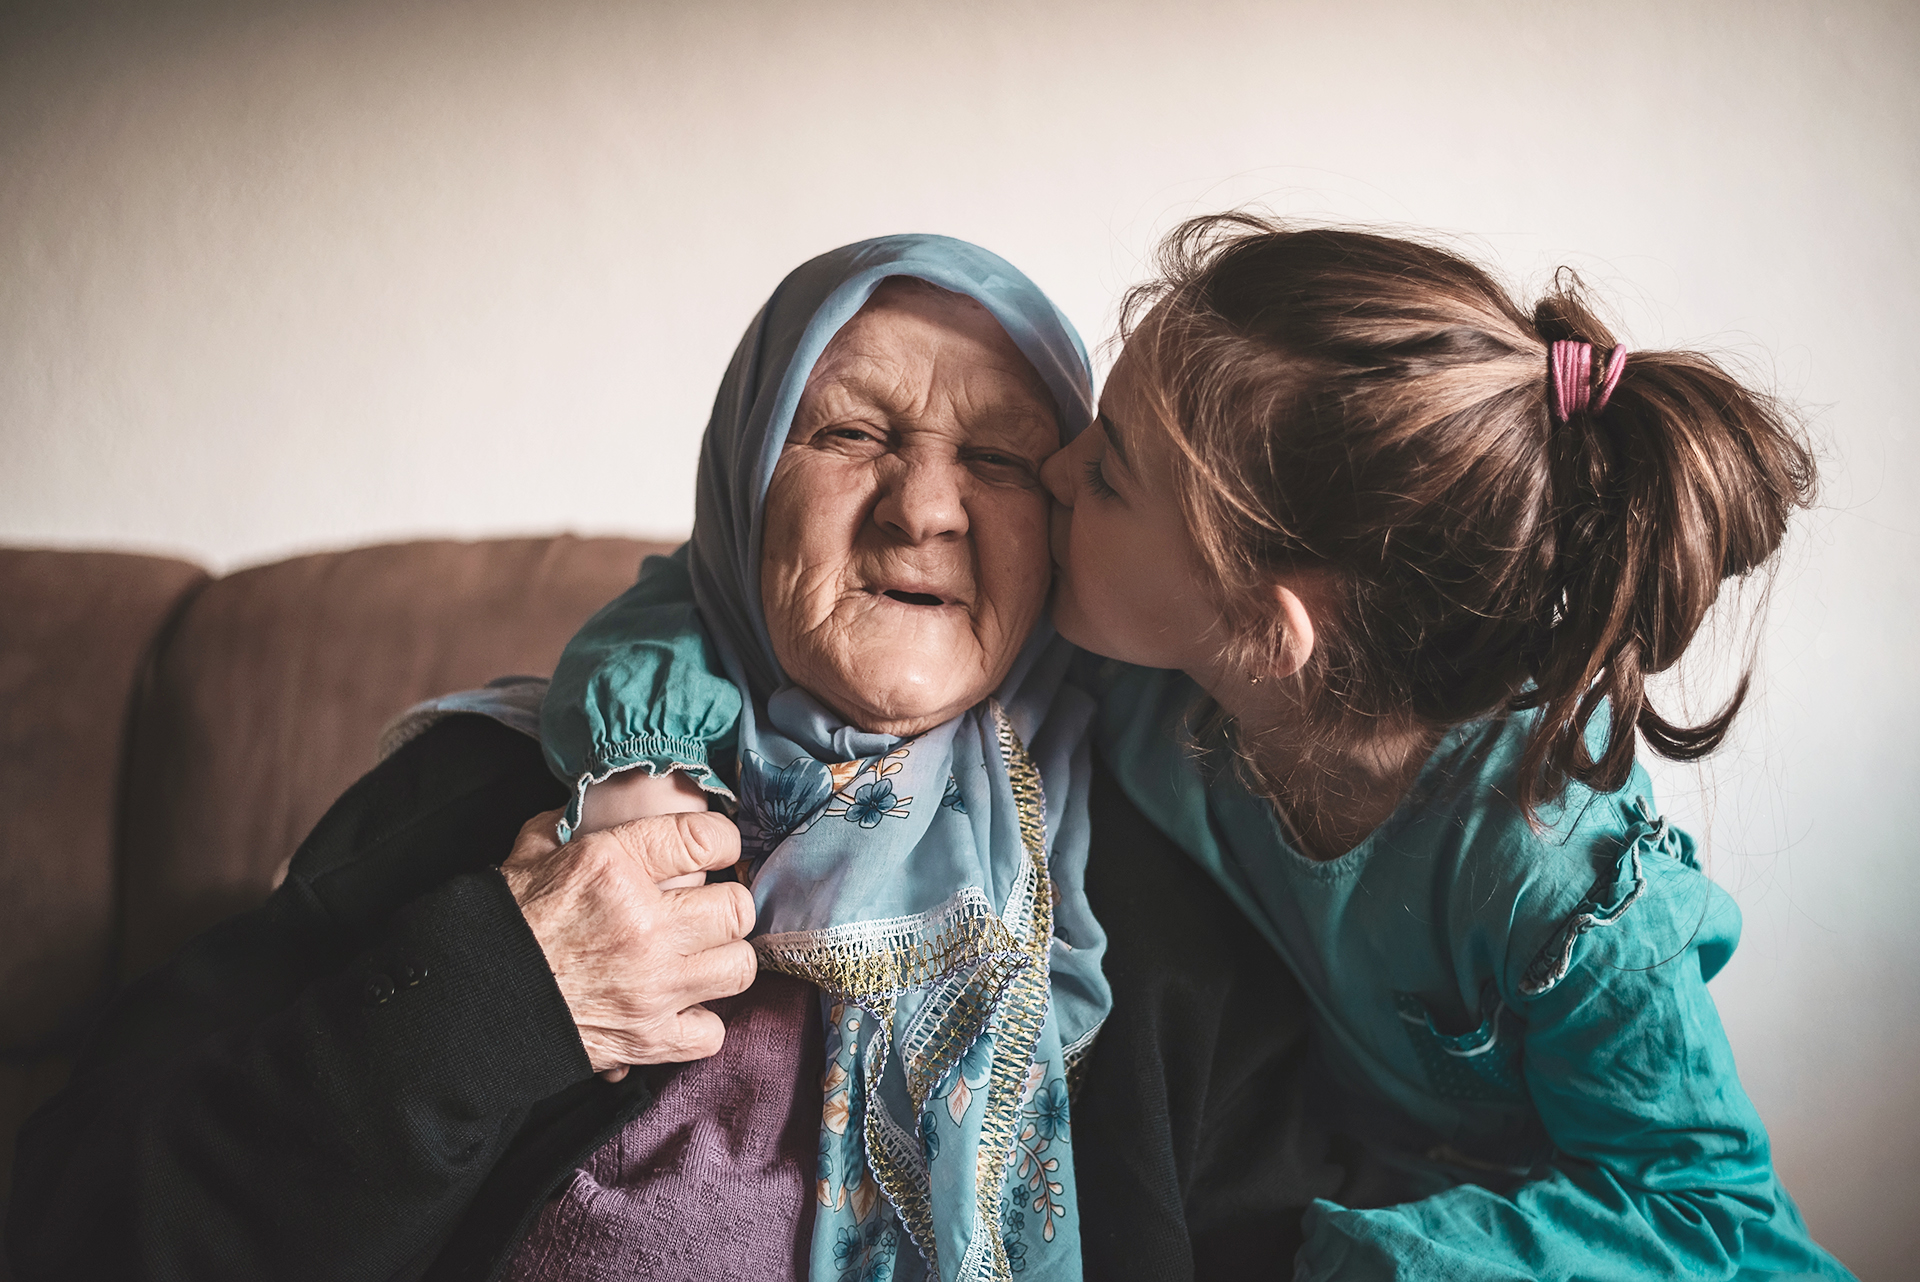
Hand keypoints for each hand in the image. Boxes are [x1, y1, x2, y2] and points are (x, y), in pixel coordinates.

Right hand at [502, 808, 756, 1077]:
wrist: (466, 1003)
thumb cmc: (501, 924)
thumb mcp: (530, 853)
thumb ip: (571, 825)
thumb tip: (593, 804)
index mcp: (614, 867)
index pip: (709, 839)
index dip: (721, 841)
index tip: (714, 850)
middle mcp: (644, 925)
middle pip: (737, 907)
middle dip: (724, 905)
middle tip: (704, 909)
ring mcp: (652, 987)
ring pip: (739, 966)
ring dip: (722, 960)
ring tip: (699, 956)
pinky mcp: (648, 1039)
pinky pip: (713, 1031)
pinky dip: (701, 1022)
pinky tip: (680, 1006)